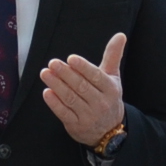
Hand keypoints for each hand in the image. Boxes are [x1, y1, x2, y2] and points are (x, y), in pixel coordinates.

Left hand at [42, 33, 127, 149]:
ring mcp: (88, 116)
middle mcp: (101, 103)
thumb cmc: (108, 97)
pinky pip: (64, 113)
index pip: (96, 76)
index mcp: (110, 89)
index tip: (71, 58)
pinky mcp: (76, 126)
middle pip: (81, 87)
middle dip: (65, 74)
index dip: (83, 67)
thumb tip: (120, 35)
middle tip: (52, 63)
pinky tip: (47, 92)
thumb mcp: (113, 77)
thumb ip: (113, 56)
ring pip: (71, 99)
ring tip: (45, 73)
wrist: (110, 131)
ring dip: (57, 85)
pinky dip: (54, 103)